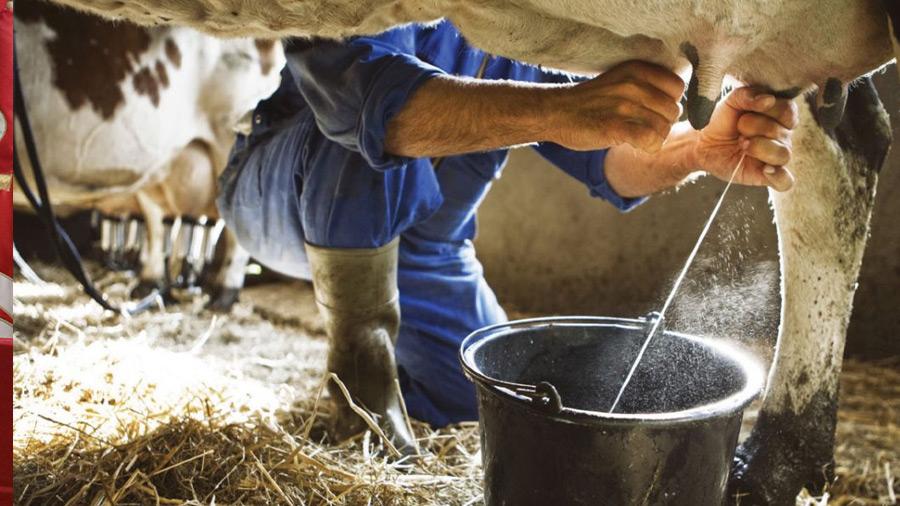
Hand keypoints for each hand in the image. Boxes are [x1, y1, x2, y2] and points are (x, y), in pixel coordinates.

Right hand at [550, 61, 684, 152]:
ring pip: (664, 128)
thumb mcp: (620, 80)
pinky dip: (648, 147)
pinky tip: (635, 145)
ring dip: (654, 138)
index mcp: (637, 69)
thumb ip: (647, 85)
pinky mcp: (615, 126)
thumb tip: (677, 104)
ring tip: (636, 137)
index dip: (669, 103)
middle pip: (673, 110)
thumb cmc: (590, 102)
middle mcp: (633, 84)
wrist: (555, 112)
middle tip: (642, 128)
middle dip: (662, 123)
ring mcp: (624, 105)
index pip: (677, 87)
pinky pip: (651, 140)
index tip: (653, 111)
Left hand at [694, 87, 798, 190]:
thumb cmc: (721, 120)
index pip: (788, 111)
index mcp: (779, 115)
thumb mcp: (730, 101)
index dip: (768, 111)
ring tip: (742, 144)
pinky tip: (765, 169)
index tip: (746, 112)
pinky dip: (779, 176)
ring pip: (784, 155)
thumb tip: (768, 100)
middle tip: (739, 130)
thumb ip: (748, 95)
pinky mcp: (767, 176)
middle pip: (781, 132)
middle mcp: (782, 136)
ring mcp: (776, 156)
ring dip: (760, 148)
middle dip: (754, 128)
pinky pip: (785, 181)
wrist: (702, 142)